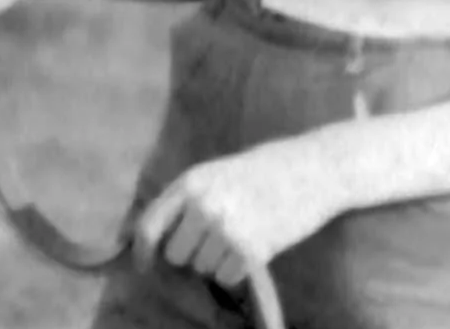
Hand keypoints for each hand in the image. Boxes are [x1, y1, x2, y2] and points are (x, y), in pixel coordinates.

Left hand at [135, 134, 352, 288]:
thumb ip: (184, 200)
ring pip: (203, 268)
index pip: (149, 225)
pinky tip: (251, 247)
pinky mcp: (251, 250)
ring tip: (238, 236)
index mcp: (189, 183)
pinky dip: (236, 270)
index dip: (141, 250)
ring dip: (216, 260)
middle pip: (176, 254)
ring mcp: (227, 229)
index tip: (142, 264)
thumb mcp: (212, 174)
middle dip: (191, 252)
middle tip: (213, 239)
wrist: (308, 171)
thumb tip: (155, 236)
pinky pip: (227, 277)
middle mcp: (203, 207)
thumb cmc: (258, 172)